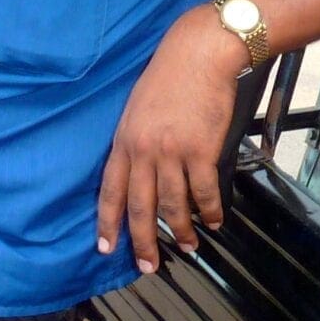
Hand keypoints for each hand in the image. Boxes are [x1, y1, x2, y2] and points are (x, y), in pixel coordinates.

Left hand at [97, 11, 241, 273]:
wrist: (199, 54)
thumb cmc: (169, 76)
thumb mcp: (137, 108)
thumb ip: (134, 141)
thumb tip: (138, 171)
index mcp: (124, 141)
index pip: (109, 191)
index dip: (108, 223)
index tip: (106, 248)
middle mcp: (144, 151)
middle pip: (140, 207)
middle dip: (143, 242)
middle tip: (148, 267)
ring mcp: (172, 153)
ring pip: (173, 206)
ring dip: (181, 232)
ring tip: (188, 247)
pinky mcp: (201, 151)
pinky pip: (204, 192)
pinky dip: (209, 210)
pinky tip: (213, 220)